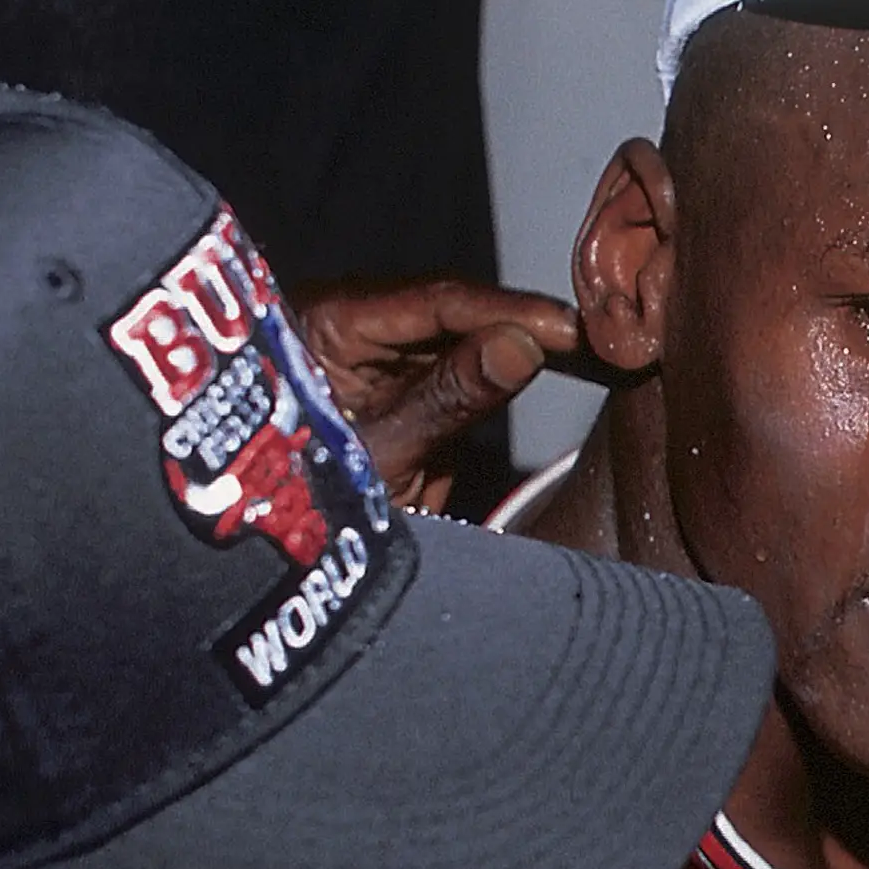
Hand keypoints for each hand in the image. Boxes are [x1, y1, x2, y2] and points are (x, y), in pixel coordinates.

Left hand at [300, 280, 580, 512]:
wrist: (281, 566)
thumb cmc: (293, 508)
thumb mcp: (381, 454)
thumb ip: (450, 395)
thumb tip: (520, 346)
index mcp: (324, 322)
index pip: (432, 302)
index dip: (505, 310)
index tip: (564, 326)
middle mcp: (349, 325)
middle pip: (451, 310)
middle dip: (517, 322)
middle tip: (587, 339)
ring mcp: (377, 355)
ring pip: (461, 336)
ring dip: (514, 346)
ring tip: (581, 353)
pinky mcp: (403, 387)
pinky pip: (459, 367)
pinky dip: (499, 372)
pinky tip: (549, 365)